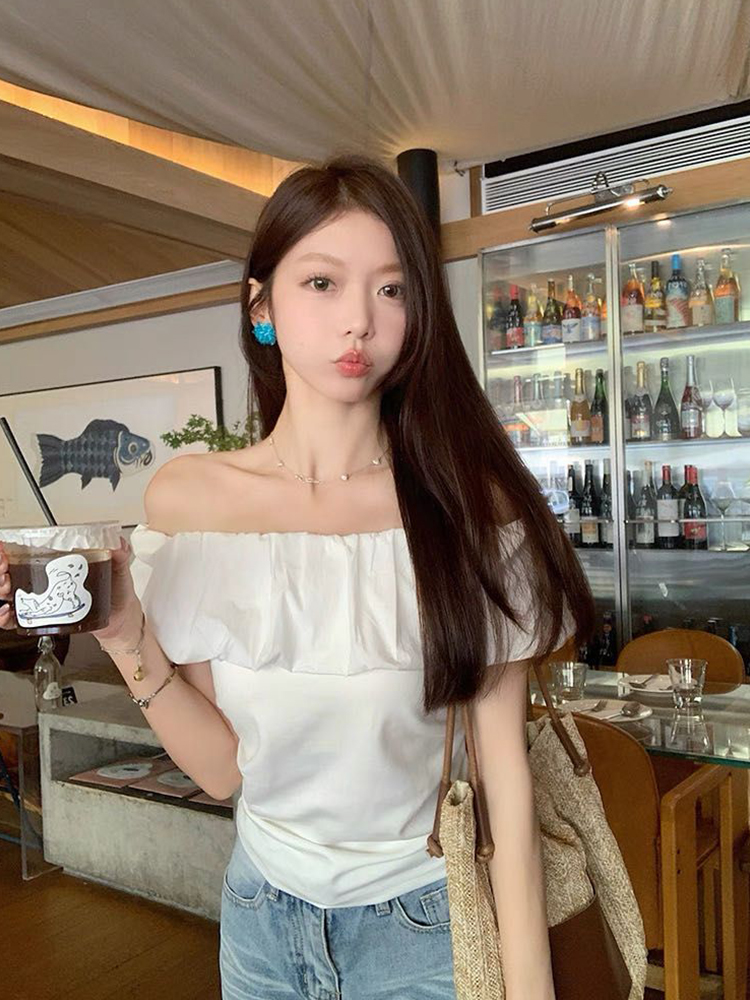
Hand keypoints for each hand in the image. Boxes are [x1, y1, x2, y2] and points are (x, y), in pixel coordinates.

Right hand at [0, 538, 140, 640]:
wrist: (122, 617)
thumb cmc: (116, 590)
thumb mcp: (118, 568)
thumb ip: (119, 553)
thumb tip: (117, 544)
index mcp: (59, 562)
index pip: (27, 551)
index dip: (9, 549)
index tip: (3, 548)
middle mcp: (46, 579)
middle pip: (12, 572)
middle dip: (2, 570)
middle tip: (4, 569)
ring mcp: (44, 598)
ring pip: (11, 593)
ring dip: (3, 589)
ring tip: (7, 587)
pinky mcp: (45, 617)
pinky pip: (19, 618)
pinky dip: (8, 617)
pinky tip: (8, 613)